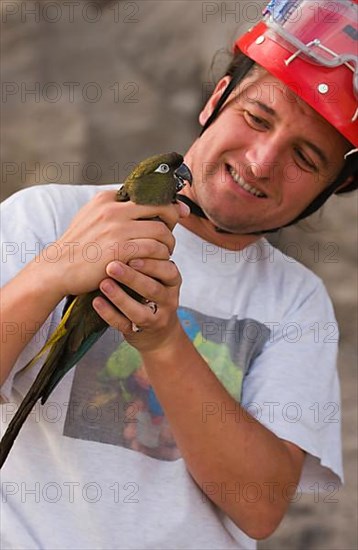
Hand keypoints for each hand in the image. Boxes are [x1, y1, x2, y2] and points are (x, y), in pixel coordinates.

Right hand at [35, 190, 188, 298]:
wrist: (58, 269)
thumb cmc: (79, 247)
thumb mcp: (91, 217)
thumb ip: (114, 209)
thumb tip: (144, 204)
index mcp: (107, 198)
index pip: (149, 194)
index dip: (167, 204)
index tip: (179, 213)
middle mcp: (113, 209)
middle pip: (161, 207)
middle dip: (173, 221)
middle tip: (169, 237)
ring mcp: (117, 229)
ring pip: (161, 230)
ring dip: (168, 244)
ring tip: (164, 253)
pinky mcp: (121, 250)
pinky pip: (155, 249)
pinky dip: (161, 256)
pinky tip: (157, 263)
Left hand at [92, 256, 182, 353]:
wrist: (156, 329)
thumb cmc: (148, 289)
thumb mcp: (155, 270)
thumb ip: (146, 248)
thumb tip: (134, 216)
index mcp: (171, 279)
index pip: (167, 268)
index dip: (151, 260)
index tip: (132, 247)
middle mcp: (167, 298)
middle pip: (153, 288)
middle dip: (133, 277)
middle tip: (112, 266)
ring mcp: (155, 318)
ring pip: (140, 310)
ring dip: (120, 297)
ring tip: (103, 283)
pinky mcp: (140, 332)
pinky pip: (124, 324)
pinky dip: (110, 314)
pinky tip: (96, 302)